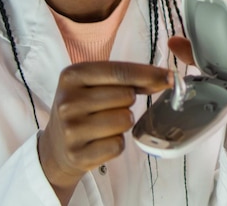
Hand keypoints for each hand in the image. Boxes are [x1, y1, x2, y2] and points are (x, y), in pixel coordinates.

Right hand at [38, 62, 170, 202]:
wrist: (55, 147)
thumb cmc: (83, 108)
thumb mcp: (95, 84)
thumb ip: (128, 78)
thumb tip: (166, 78)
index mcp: (73, 75)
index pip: (121, 71)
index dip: (150, 74)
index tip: (171, 77)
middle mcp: (68, 101)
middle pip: (126, 96)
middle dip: (128, 101)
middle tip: (111, 106)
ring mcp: (70, 129)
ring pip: (125, 120)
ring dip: (123, 122)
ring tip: (104, 123)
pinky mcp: (77, 155)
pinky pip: (118, 145)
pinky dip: (117, 143)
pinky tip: (101, 141)